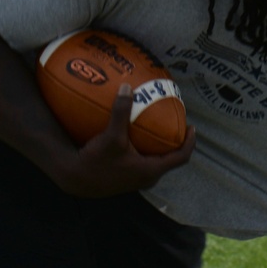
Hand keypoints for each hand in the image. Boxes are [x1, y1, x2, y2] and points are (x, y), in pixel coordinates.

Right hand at [56, 86, 196, 197]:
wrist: (74, 178)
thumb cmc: (96, 161)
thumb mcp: (111, 136)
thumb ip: (121, 112)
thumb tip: (127, 87)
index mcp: (151, 170)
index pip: (181, 157)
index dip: (189, 142)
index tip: (192, 128)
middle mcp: (146, 178)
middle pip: (169, 160)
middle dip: (174, 143)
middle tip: (174, 125)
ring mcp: (135, 180)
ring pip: (154, 162)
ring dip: (158, 147)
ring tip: (157, 129)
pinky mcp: (124, 178)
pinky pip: (142, 162)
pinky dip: (144, 149)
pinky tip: (134, 137)